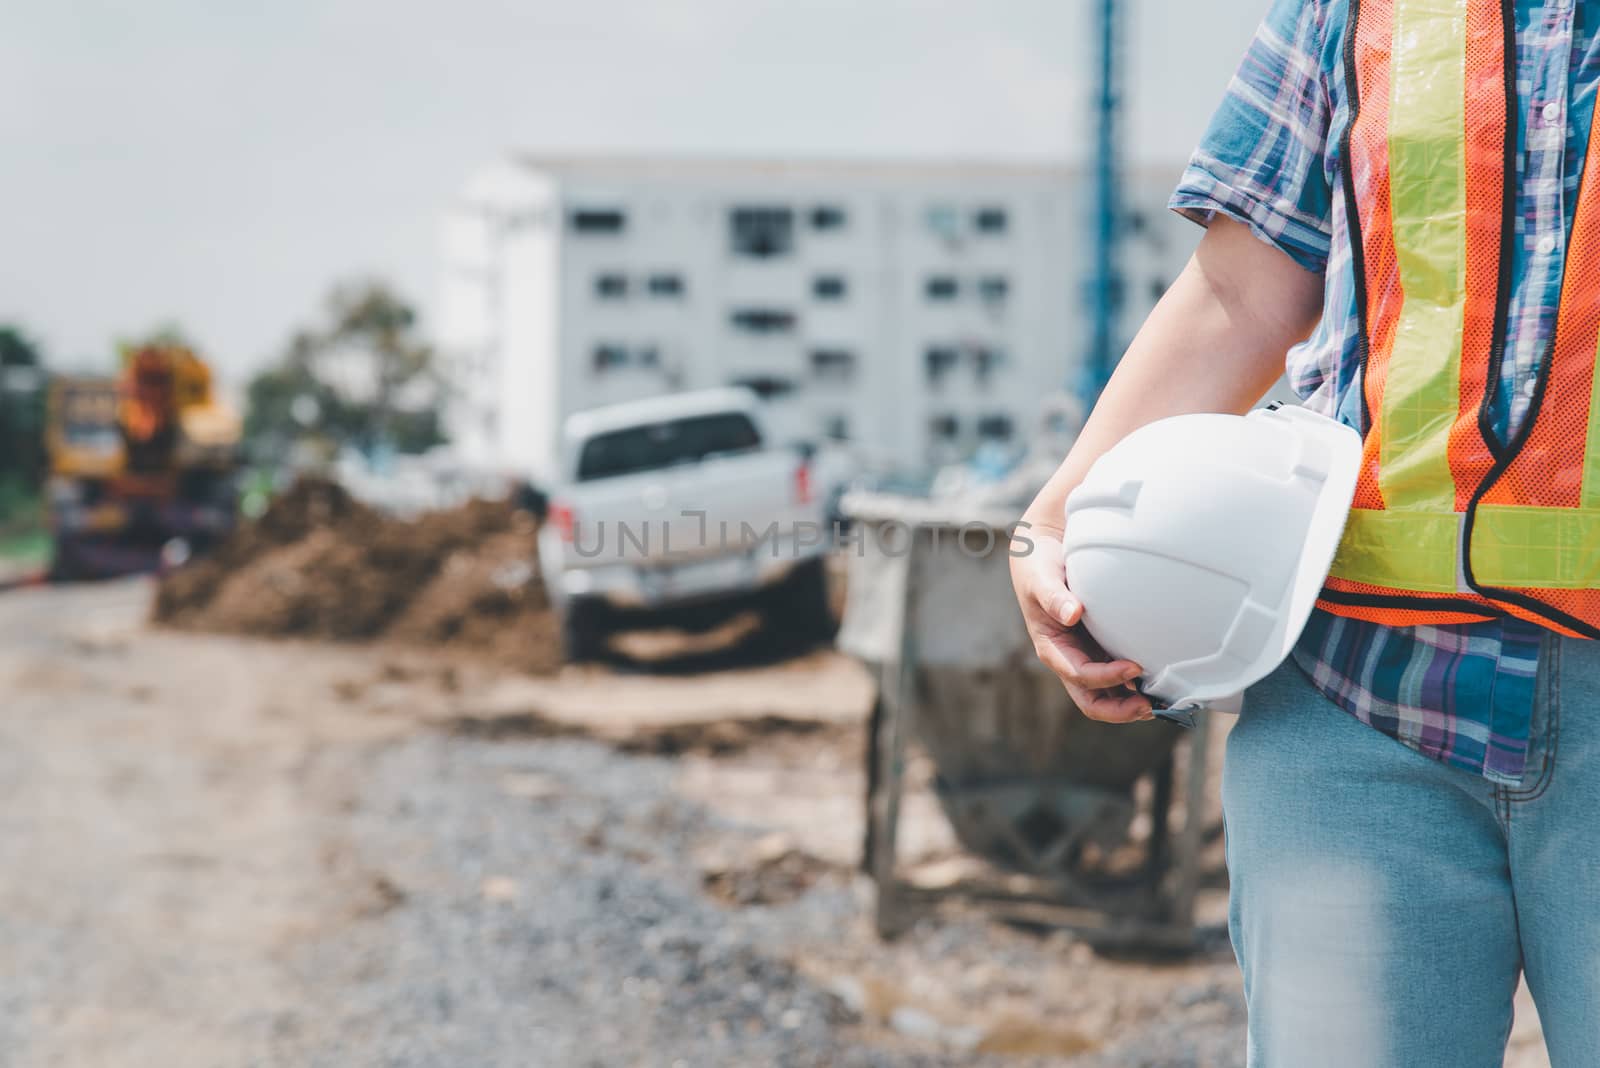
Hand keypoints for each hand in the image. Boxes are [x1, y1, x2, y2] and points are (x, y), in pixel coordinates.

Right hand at [1010, 527, 1152, 722]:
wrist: (1042, 553)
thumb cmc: (1038, 566)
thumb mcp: (1040, 579)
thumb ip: (1054, 597)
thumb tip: (1073, 613)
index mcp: (1052, 648)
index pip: (1080, 676)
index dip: (1107, 677)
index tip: (1134, 666)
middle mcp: (1070, 659)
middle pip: (1093, 701)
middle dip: (1120, 710)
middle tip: (1150, 707)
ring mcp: (1087, 656)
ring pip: (1109, 696)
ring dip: (1132, 703)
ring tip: (1162, 701)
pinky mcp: (1101, 648)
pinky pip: (1119, 676)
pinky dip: (1137, 685)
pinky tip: (1160, 680)